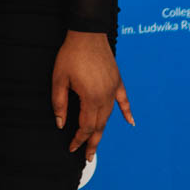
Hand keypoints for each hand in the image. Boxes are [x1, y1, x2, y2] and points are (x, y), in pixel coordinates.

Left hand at [51, 31, 133, 160]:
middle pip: (100, 125)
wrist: (87, 33)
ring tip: (97, 142)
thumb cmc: (70, 55)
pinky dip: (127, 112)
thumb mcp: (59, 79)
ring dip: (103, 130)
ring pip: (109, 115)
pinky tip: (131, 122)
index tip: (72, 148)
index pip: (86, 126)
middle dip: (93, 142)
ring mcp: (113, 89)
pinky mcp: (117, 80)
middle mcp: (105, 97)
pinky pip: (123, 100)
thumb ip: (60, 104)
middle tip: (88, 157)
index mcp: (90, 98)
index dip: (79, 139)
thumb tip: (61, 124)